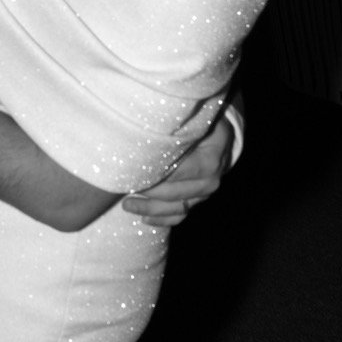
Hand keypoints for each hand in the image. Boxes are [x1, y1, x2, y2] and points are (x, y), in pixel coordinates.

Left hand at [121, 116, 235, 226]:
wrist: (219, 134)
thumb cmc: (200, 122)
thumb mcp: (193, 121)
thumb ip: (175, 130)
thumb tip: (143, 136)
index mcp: (209, 159)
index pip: (176, 172)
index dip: (153, 174)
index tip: (130, 172)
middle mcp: (210, 180)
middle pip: (174, 193)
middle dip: (146, 192)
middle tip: (122, 187)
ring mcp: (205, 193)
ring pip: (176, 208)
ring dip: (149, 209)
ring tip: (127, 204)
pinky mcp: (199, 200)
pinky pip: (180, 215)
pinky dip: (162, 220)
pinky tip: (144, 219)